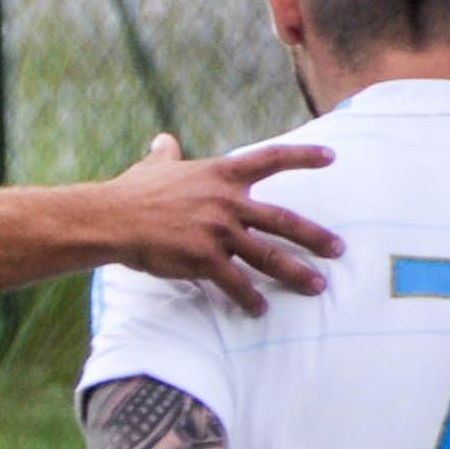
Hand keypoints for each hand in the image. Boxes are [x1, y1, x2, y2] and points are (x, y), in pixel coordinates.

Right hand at [101, 133, 341, 314]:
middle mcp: (227, 202)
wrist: (110, 219)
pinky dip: (248, 296)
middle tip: (339, 249)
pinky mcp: (203, 259)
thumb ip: (166, 154)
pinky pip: (234, 281)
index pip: (271, 160)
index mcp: (220, 174)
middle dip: (314, 236)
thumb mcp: (153, 166)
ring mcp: (218, 232)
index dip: (303, 157)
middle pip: (282, 220)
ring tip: (316, 285)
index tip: (331, 157)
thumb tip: (162, 140)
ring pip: (268, 255)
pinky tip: (258, 308)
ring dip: (295, 272)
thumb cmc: (130, 191)